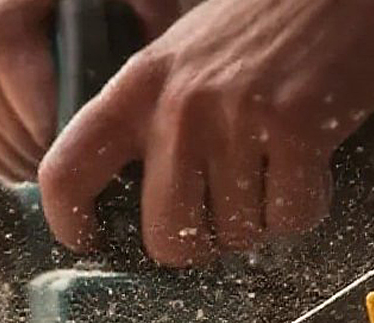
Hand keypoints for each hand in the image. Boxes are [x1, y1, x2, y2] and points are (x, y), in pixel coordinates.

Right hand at [0, 0, 185, 180]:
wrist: (17, 5)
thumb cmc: (74, 6)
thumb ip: (141, 10)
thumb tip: (161, 43)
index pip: (44, 123)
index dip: (88, 139)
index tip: (121, 137)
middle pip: (29, 147)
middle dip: (73, 152)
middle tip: (109, 144)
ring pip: (12, 161)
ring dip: (51, 161)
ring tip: (82, 142)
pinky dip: (27, 160)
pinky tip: (50, 137)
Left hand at [36, 0, 373, 265]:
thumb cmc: (262, 26)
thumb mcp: (181, 58)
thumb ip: (150, 122)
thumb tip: (138, 209)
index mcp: (137, 87)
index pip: (65, 173)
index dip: (71, 224)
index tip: (94, 242)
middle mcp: (179, 106)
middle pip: (165, 237)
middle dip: (198, 246)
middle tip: (220, 220)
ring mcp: (237, 117)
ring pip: (236, 234)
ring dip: (259, 221)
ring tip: (271, 168)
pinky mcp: (297, 129)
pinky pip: (291, 218)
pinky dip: (304, 207)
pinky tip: (308, 166)